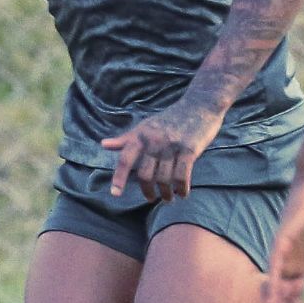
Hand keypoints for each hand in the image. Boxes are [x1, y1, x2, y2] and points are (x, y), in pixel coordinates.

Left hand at [100, 101, 222, 202]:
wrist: (200, 104)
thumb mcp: (146, 126)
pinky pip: (182, 176)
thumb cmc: (171, 119)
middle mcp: (154, 140)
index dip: (119, 177)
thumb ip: (126, 139)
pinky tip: (183, 193)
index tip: (115, 194)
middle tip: (151, 198)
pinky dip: (182, 189)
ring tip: (168, 198)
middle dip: (148, 191)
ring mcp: (172, 145)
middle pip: (145, 175)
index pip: (125, 159)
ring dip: (166, 193)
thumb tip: (103, 145)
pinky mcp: (189, 149)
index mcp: (141, 135)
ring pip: (164, 179)